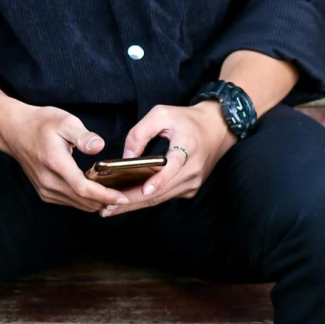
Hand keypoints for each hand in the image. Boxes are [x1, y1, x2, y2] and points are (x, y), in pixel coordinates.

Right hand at [0, 101, 123, 211]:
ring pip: (76, 204)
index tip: (122, 196)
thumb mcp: (64, 121)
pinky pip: (68, 201)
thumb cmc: (40, 123)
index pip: (83, 188)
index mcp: (55, 163)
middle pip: (82, 200)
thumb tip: (99, 146)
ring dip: (96, 203)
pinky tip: (96, 194)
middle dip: (106, 201)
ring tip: (115, 197)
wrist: (14, 130)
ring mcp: (45, 189)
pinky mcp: (44, 192)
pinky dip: (84, 201)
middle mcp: (48, 181)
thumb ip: (83, 136)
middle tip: (126, 196)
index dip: (105, 195)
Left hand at [98, 99, 234, 216]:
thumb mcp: (161, 114)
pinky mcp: (190, 189)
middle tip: (107, 208)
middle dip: (133, 200)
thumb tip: (125, 158)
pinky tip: (127, 201)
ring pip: (161, 198)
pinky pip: (165, 197)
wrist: (217, 129)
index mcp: (188, 147)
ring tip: (110, 209)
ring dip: (136, 204)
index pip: (173, 167)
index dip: (159, 180)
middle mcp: (193, 169)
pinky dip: (146, 200)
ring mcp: (193, 182)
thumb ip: (140, 133)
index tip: (144, 189)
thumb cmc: (187, 120)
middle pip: (161, 190)